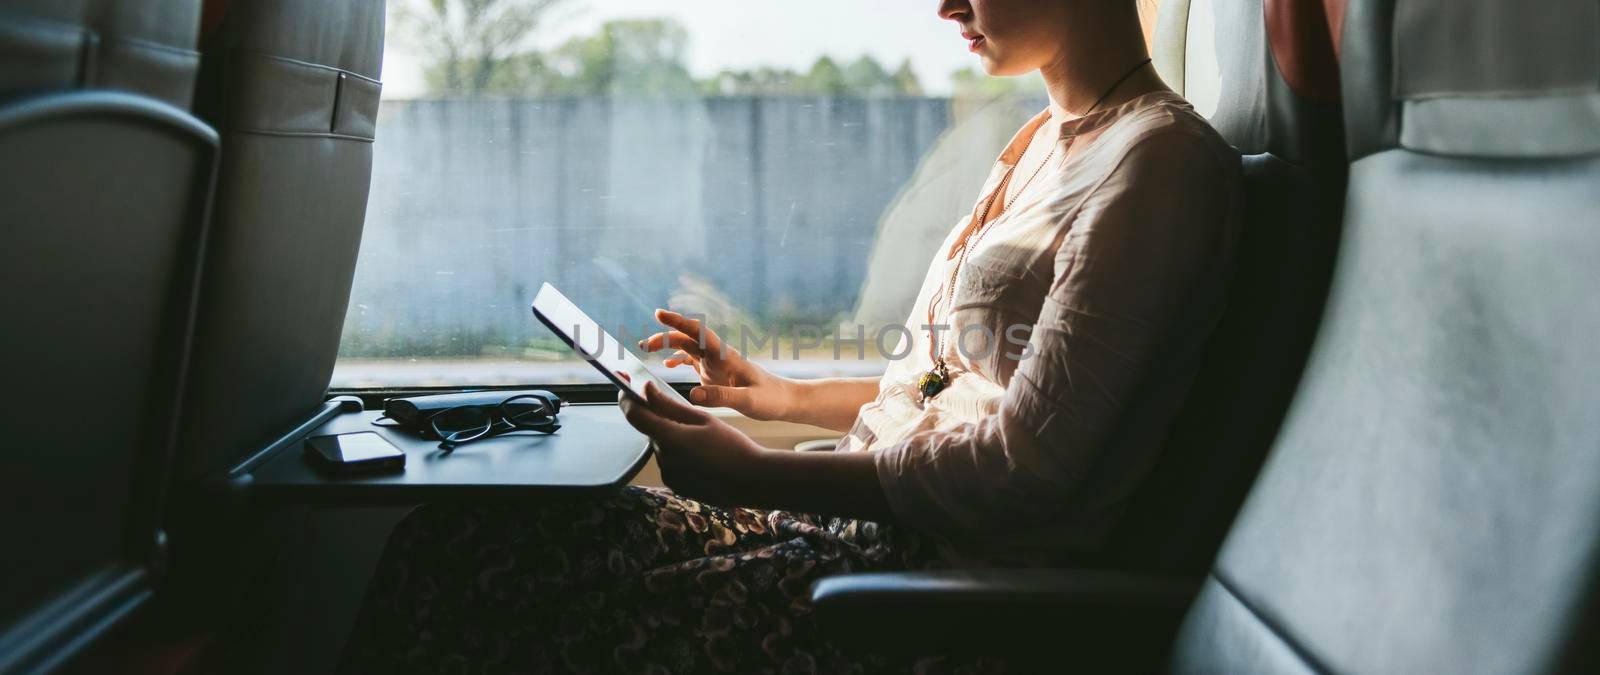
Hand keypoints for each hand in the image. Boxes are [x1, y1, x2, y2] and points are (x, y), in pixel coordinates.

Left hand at [617, 375, 767, 506]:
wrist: (752, 481)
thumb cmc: (732, 446)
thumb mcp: (702, 419)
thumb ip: (669, 405)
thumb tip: (646, 390)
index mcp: (670, 439)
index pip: (634, 416)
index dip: (627, 400)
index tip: (627, 389)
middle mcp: (664, 459)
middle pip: (652, 431)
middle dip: (662, 421)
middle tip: (687, 416)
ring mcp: (669, 476)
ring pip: (662, 447)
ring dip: (673, 438)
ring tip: (703, 440)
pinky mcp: (676, 486)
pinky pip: (670, 463)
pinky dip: (680, 455)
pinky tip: (703, 455)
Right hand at [638, 308, 795, 420]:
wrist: (786, 401)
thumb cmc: (772, 399)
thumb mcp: (748, 401)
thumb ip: (722, 396)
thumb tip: (693, 394)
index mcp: (726, 357)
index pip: (699, 332)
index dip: (679, 321)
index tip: (659, 314)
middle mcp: (719, 356)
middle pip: (687, 338)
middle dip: (665, 336)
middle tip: (643, 345)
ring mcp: (716, 364)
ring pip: (687, 347)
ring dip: (668, 346)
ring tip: (647, 350)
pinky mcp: (716, 374)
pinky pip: (692, 362)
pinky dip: (678, 360)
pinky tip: (668, 366)